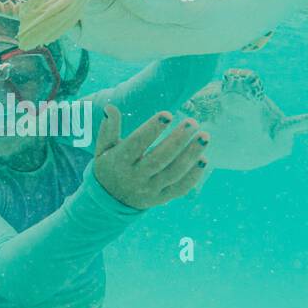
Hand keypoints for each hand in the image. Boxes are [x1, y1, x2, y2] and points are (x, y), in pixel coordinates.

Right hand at [92, 104, 208, 209]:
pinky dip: (194, 175)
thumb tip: (110, 107)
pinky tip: (203, 159)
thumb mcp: (103, 148)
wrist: (110, 200)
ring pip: (173, 173)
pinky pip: (180, 188)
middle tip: (192, 122)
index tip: (167, 114)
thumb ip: (108, 129)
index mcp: (120, 161)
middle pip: (159, 159)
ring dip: (191, 155)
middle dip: (177, 140)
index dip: (152, 129)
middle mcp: (135, 177)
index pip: (137, 144)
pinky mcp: (161, 198)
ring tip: (204, 136)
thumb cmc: (110, 166)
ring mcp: (149, 190)